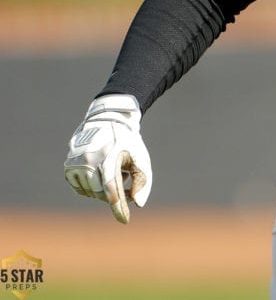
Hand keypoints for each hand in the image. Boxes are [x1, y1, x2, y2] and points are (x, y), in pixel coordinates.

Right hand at [64, 94, 152, 223]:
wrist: (107, 121)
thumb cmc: (128, 142)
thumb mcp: (140, 157)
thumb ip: (142, 180)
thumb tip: (138, 203)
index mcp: (109, 157)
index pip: (112, 188)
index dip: (118, 207)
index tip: (125, 220)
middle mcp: (89, 160)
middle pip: (101, 192)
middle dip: (115, 196)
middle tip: (127, 188)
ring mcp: (76, 163)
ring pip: (90, 192)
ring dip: (103, 191)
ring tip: (116, 174)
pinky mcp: (68, 166)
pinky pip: (80, 188)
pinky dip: (91, 189)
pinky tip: (101, 177)